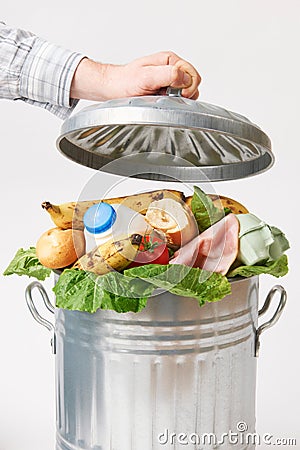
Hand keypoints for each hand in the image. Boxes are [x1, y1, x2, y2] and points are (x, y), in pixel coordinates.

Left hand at [70, 51, 200, 101]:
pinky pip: (177, 100)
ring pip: (187, 94)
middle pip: (193, 84)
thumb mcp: (145, 77)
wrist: (112, 89)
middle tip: (167, 97)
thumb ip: (167, 75)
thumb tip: (185, 78)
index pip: (193, 74)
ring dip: (177, 100)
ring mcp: (169, 81)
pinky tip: (159, 103)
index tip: (177, 94)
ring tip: (161, 99)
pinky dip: (172, 104)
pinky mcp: (165, 92)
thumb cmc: (124, 82)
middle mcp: (171, 69)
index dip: (188, 87)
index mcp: (170, 60)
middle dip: (184, 94)